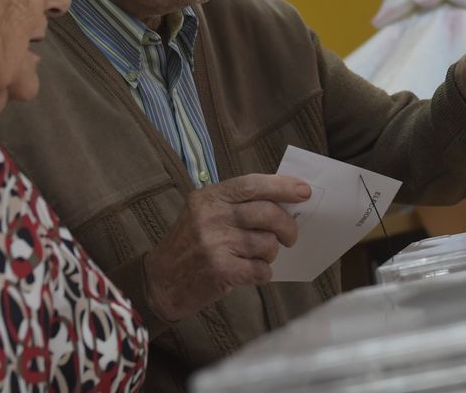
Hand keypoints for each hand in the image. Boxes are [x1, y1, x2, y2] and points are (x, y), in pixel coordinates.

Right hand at [144, 173, 309, 321]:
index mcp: (209, 197)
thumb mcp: (205, 213)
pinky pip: (260, 270)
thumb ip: (237, 205)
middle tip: (290, 237)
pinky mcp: (219, 270)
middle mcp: (211, 216)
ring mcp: (214, 243)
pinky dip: (262, 273)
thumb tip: (284, 204)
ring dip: (271, 253)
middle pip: (267, 213)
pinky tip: (250, 273)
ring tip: (257, 257)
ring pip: (267, 244)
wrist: (161, 280)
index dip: (282, 186)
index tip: (304, 191)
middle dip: (287, 226)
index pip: (252, 184)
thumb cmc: (192, 245)